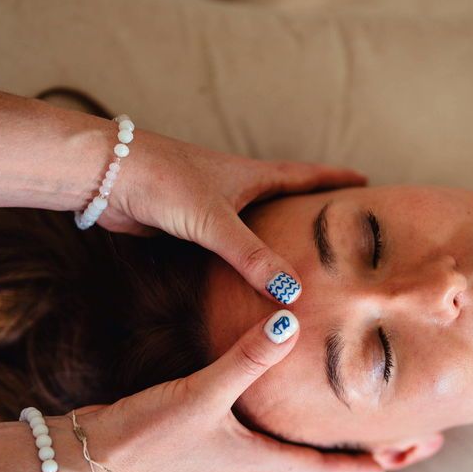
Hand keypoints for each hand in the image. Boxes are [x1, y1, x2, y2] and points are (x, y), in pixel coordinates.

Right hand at [83, 311, 382, 471]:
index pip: (330, 468)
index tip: (415, 452)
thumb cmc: (147, 432)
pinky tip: (283, 458)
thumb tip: (288, 320)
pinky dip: (292, 465)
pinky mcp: (211, 461)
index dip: (374, 462)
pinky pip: (268, 469)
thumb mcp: (202, 391)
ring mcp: (230, 470)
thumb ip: (246, 357)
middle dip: (366, 471)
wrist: (93, 458)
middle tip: (410, 460)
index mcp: (259, 462)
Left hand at [100, 130, 365, 303]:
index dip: (337, 179)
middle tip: (342, 227)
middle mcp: (235, 188)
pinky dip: (243, 258)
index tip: (367, 181)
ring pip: (255, 225)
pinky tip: (246, 277)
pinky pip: (227, 245)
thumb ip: (253, 258)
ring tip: (304, 259)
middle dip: (312, 211)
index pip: (306, 176)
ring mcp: (210, 206)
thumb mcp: (215, 222)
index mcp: (251, 176)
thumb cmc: (163, 182)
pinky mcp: (186, 225)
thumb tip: (291, 295)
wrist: (106, 175)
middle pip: (285, 199)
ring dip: (277, 239)